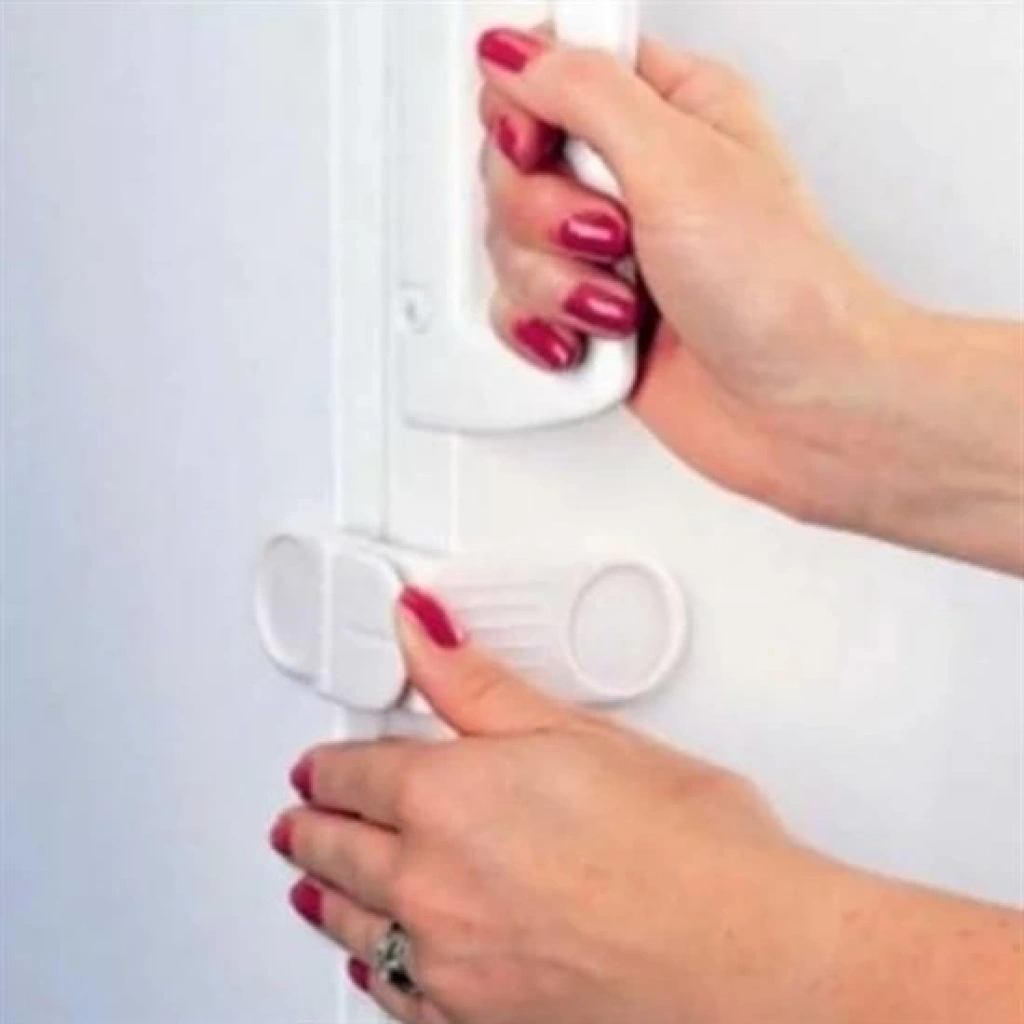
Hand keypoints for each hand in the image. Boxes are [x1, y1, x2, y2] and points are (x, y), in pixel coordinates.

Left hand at [270, 590, 851, 1023]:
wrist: (749, 957)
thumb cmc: (685, 849)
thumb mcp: (580, 733)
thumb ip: (480, 685)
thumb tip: (423, 631)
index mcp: (446, 798)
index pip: (355, 773)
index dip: (329, 764)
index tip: (319, 764)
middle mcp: (431, 884)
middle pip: (339, 847)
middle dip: (313, 824)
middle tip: (297, 816)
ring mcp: (450, 963)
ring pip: (354, 923)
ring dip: (324, 894)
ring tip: (309, 880)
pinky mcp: (480, 1020)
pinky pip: (393, 996)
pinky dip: (369, 970)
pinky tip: (369, 964)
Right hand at [477, 27, 908, 525]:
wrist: (798, 408)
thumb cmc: (780, 290)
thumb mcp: (680, 163)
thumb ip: (585, 91)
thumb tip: (514, 50)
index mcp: (669, 110)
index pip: (553, 69)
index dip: (527, 105)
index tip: (544, 145)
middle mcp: (632, 178)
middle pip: (514, 164)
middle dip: (547, 215)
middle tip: (611, 236)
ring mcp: (606, 253)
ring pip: (508, 243)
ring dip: (557, 283)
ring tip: (621, 301)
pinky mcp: (588, 316)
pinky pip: (514, 308)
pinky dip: (545, 329)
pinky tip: (593, 336)